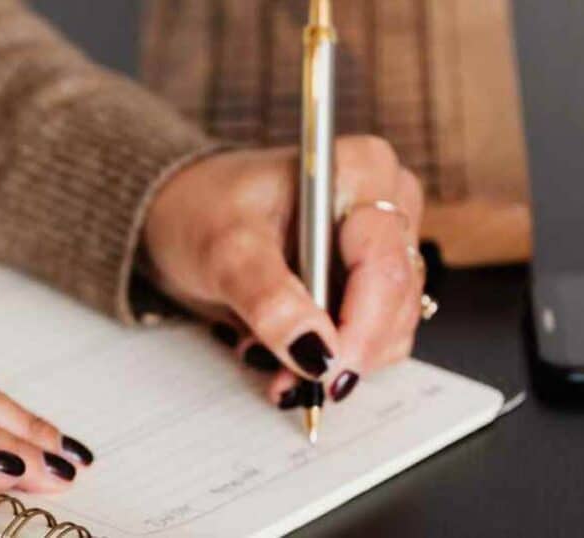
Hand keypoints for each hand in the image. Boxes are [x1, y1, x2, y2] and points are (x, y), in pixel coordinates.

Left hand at [146, 136, 424, 405]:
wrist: (187, 215)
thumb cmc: (205, 210)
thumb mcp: (224, 250)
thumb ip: (269, 299)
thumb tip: (314, 352)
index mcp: (363, 172)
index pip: (385, 266)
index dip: (361, 328)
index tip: (322, 370)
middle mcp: (388, 202)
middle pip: (396, 300)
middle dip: (343, 350)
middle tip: (288, 378)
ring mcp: (385, 242)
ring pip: (393, 327)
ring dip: (334, 358)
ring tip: (272, 356)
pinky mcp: (373, 279)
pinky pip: (375, 336)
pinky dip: (332, 356)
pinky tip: (287, 352)